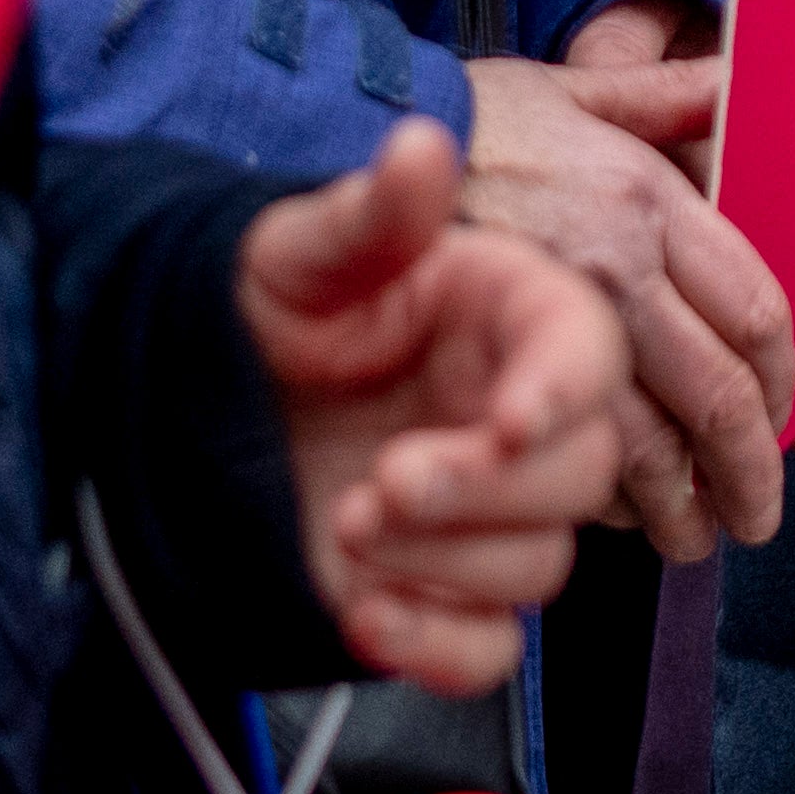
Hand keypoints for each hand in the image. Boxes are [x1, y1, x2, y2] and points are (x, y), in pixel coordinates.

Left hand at [241, 124, 630, 690]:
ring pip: (538, 565)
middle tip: (385, 480)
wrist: (209, 403)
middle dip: (485, 491)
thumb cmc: (269, 313)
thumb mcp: (302, 250)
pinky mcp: (450, 593)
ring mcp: (491, 513)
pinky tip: (363, 608)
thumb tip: (420, 145)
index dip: (564, 389)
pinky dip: (434, 646)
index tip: (507, 418)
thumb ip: (369, 213)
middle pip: (580, 473)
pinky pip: (487, 648)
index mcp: (511, 316)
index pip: (585, 351)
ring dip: (445, 562)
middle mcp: (517, 415)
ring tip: (347, 521)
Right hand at [461, 42, 794, 559]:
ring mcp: (551, 326)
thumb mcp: (577, 88)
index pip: (758, 310)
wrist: (338, 140)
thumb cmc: (468, 121)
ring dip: (683, 506)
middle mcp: (615, 265)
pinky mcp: (488, 375)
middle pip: (718, 393)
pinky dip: (603, 503)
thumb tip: (748, 92)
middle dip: (751, 469)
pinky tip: (612, 515)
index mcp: (649, 199)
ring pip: (650, 445)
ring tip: (695, 534)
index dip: (790, 379)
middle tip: (758, 511)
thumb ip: (672, 97)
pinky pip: (567, 460)